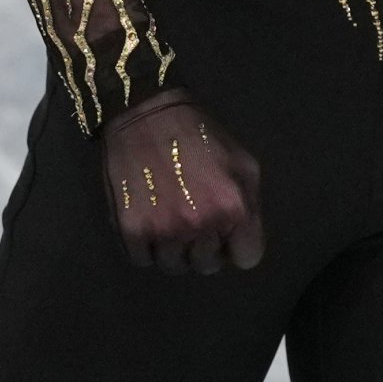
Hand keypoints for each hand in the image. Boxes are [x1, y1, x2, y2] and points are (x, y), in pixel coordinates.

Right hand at [99, 86, 264, 274]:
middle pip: (208, 265)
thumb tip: (240, 242)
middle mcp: (200, 225)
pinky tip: (149, 217)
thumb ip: (251, 206)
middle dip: (206, 244)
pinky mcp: (131, 231)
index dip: (237, 243)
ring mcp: (164, 231)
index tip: (226, 229)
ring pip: (175, 266)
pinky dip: (147, 246)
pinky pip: (144, 260)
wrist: (145, 114)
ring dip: (175, 248)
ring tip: (170, 215)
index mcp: (233, 207)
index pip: (247, 258)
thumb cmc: (199, 136)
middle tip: (194, 214)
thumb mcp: (242, 162)